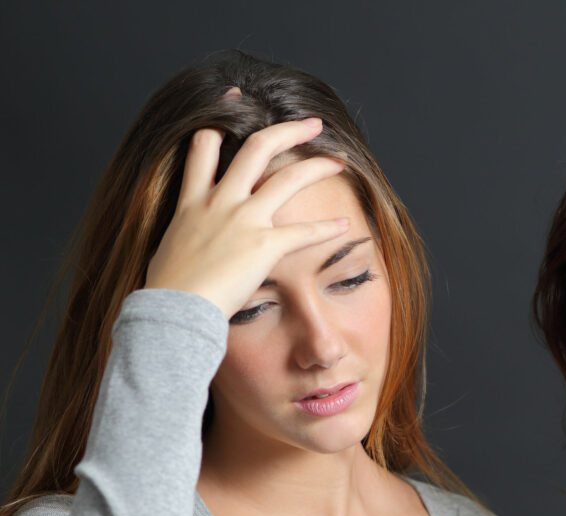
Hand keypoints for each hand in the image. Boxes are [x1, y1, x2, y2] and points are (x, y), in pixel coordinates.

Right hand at [145, 118, 348, 318]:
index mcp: (192, 201)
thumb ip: (186, 235)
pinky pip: (304, 231)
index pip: (203, 146)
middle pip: (256, 148)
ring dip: (317, 165)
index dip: (220, 119)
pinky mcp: (264, 245)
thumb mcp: (169, 248)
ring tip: (338, 159)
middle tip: (311, 123)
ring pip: (287, 177)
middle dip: (287, 130)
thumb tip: (187, 243)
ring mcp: (243, 220)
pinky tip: (344, 225)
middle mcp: (219, 201)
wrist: (173, 310)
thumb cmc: (168, 291)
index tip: (235, 101)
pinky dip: (327, 228)